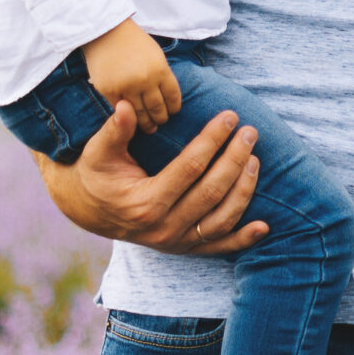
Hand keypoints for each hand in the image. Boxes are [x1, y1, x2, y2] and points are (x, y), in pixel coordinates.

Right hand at [36, 100, 270, 254]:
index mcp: (144, 203)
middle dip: (235, 159)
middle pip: (212, 192)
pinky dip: (243, 239)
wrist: (89, 210)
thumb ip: (114, 130)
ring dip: (244, 190)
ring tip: (255, 160)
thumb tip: (125, 105)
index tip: (230, 117)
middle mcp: (163, 228)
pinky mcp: (184, 249)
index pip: (190, 168)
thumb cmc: (96, 174)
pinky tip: (264, 226)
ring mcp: (175, 242)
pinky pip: (218, 247)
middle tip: (250, 132)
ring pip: (221, 219)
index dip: (213, 141)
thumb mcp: (98, 152)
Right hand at [84, 18, 182, 132]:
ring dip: (145, 123)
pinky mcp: (109, 90)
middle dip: (160, 118)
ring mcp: (126, 86)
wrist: (105, 32)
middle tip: (160, 123)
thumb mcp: (156, 55)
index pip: (172, 97)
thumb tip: (167, 97)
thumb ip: (161, 75)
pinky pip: (121, 109)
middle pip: (157, 109)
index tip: (173, 112)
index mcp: (160, 69)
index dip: (173, 108)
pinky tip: (131, 118)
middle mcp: (145, 80)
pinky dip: (127, 115)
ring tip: (148, 127)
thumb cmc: (133, 42)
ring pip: (140, 114)